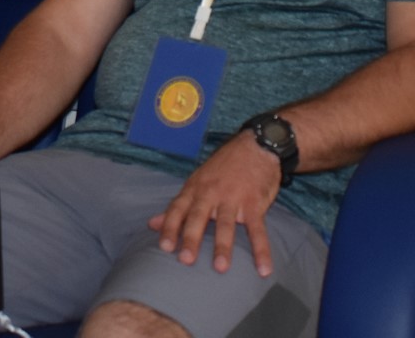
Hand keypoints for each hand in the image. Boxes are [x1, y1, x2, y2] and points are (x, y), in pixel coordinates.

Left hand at [148, 132, 283, 275]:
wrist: (256, 145)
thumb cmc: (224, 167)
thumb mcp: (197, 182)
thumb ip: (177, 207)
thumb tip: (151, 224)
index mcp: (195, 189)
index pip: (177, 209)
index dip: (169, 227)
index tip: (164, 247)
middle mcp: (211, 193)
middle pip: (198, 217)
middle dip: (191, 238)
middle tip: (186, 260)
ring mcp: (233, 197)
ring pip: (226, 224)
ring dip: (223, 246)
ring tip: (221, 268)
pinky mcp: (254, 202)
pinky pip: (258, 229)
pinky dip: (261, 250)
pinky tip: (263, 268)